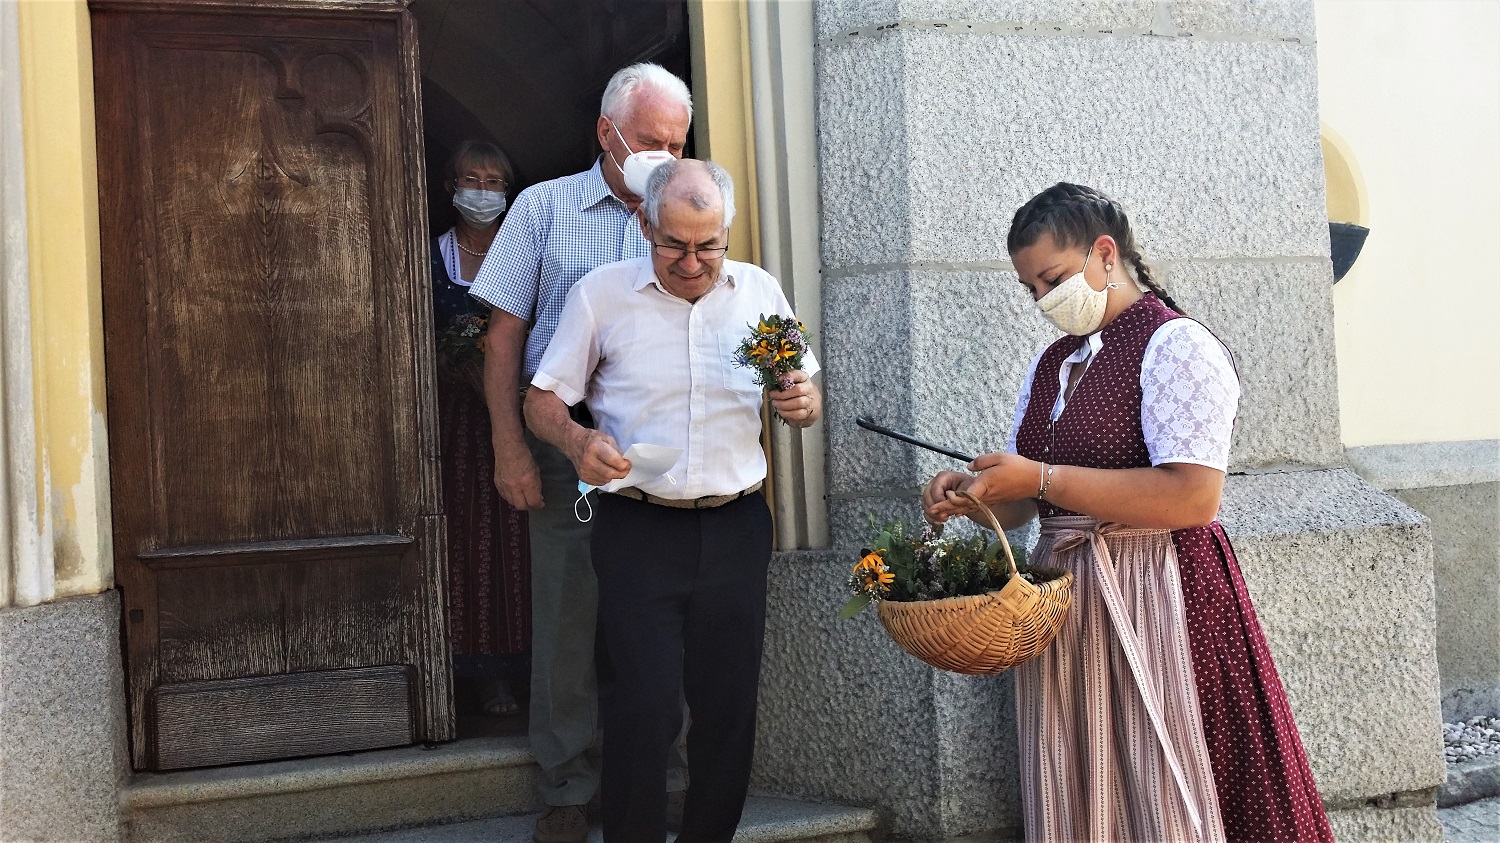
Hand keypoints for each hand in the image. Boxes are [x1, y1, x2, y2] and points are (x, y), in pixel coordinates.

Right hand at [494, 443, 543, 509]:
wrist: (508, 447)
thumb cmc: (525, 456)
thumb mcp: (536, 470)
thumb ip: (537, 485)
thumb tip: (538, 497)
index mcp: (527, 482)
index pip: (533, 501)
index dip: (538, 505)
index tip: (541, 503)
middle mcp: (515, 486)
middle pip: (521, 506)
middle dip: (529, 506)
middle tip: (533, 503)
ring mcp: (504, 485)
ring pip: (512, 503)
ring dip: (519, 502)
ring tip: (524, 498)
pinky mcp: (497, 483)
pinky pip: (504, 496)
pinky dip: (510, 497)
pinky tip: (514, 493)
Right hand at [569, 430, 631, 486]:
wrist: (573, 444)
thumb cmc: (591, 439)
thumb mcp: (606, 438)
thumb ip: (616, 450)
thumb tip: (624, 462)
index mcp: (594, 447)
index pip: (613, 460)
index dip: (624, 464)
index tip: (628, 463)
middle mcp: (588, 461)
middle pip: (610, 473)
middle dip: (622, 473)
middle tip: (625, 469)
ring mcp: (584, 471)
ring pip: (606, 480)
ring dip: (613, 476)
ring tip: (613, 468)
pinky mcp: (583, 478)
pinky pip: (600, 483)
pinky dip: (605, 478)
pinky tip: (604, 471)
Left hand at [769, 371, 820, 427]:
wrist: (812, 404)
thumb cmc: (798, 391)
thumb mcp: (793, 382)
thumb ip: (784, 381)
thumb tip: (771, 383)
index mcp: (804, 378)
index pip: (798, 375)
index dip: (788, 376)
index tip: (778, 380)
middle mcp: (808, 389)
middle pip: (798, 390)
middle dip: (782, 394)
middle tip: (773, 395)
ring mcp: (809, 401)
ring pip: (798, 403)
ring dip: (783, 404)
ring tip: (775, 403)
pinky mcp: (807, 413)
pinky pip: (797, 414)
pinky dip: (786, 413)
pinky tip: (781, 410)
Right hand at [921, 470, 973, 524]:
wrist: (972, 493)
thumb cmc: (972, 489)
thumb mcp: (969, 488)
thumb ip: (958, 497)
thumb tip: (947, 506)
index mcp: (943, 477)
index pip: (935, 488)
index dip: (938, 500)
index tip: (947, 508)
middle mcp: (934, 483)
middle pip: (926, 496)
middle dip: (934, 508)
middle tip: (945, 516)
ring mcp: (931, 493)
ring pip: (924, 504)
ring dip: (932, 514)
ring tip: (943, 519)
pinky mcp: (931, 502)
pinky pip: (925, 511)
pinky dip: (930, 518)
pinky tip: (938, 522)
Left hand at [924, 452, 1040, 522]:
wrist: (1034, 481)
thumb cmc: (1018, 467)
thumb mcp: (999, 457)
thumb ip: (981, 461)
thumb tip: (968, 466)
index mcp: (984, 485)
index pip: (964, 496)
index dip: (949, 500)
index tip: (937, 504)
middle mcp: (985, 496)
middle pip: (962, 505)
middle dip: (946, 508)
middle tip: (931, 512)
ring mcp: (989, 501)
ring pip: (968, 508)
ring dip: (953, 510)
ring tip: (939, 514)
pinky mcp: (992, 501)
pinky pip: (974, 507)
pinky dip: (963, 509)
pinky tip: (956, 511)